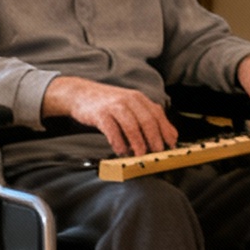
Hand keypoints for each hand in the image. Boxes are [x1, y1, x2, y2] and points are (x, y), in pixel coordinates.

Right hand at [48, 76, 176, 156]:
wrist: (80, 93)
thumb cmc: (107, 104)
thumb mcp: (130, 106)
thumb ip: (147, 118)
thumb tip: (169, 136)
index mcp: (139, 99)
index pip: (157, 114)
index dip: (166, 131)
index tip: (170, 146)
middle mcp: (129, 100)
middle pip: (147, 120)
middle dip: (154, 139)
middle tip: (156, 154)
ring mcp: (114, 106)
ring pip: (132, 126)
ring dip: (138, 143)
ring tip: (140, 156)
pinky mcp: (100, 114)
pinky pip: (112, 130)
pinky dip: (119, 143)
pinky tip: (121, 151)